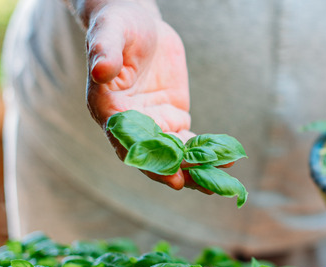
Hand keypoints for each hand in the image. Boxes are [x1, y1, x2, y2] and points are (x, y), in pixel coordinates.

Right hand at [82, 1, 199, 189]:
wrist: (140, 23)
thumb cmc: (118, 25)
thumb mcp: (110, 31)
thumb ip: (104, 51)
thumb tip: (99, 70)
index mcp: (108, 109)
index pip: (126, 139)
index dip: (146, 158)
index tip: (166, 172)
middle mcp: (129, 125)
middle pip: (151, 155)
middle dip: (171, 171)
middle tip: (191, 184)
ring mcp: (153, 124)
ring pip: (173, 155)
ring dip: (194, 170)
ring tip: (216, 185)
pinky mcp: (173, 119)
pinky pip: (190, 142)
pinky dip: (206, 154)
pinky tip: (226, 161)